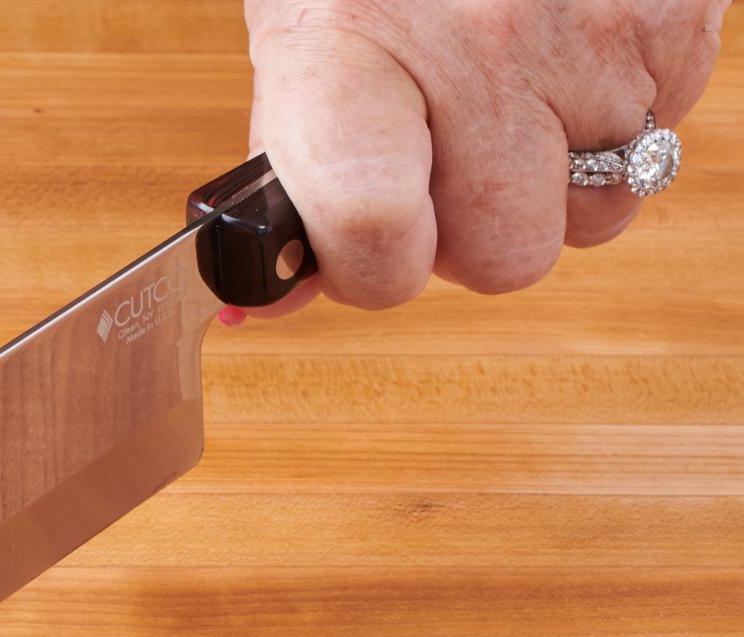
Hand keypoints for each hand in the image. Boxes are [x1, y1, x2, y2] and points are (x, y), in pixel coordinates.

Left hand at [243, 0, 728, 311]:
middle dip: (476, 230)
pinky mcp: (679, 12)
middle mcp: (480, 48)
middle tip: (447, 152)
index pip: (374, 236)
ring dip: (557, 175)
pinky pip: (663, 129)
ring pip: (600, 211)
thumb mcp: (297, 42)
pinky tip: (566, 41)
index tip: (367, 246)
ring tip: (511, 88)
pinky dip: (619, 107)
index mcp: (350, 54)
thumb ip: (290, 176)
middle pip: (507, 257)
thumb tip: (264, 301)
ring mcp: (592, 32)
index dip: (374, 269)